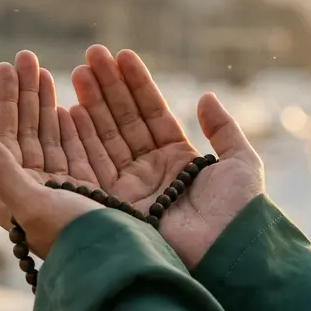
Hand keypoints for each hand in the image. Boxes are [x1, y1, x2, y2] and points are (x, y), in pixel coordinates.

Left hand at [0, 50, 101, 231]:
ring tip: (49, 72)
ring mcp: (75, 189)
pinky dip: (81, 124)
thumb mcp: (32, 207)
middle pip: (31, 133)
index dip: (6, 101)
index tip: (6, 67)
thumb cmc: (77, 240)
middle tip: (28, 57)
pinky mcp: (105, 188)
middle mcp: (45, 192)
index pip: (6, 138)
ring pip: (58, 137)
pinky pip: (87, 149)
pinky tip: (75, 105)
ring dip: (51, 104)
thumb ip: (1, 172)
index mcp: (21, 196)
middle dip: (29, 94)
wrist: (127, 268)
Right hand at [70, 46, 264, 268]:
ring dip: (91, 105)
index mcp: (180, 160)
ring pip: (106, 138)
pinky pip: (94, 165)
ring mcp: (132, 188)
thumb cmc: (239, 211)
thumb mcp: (240, 162)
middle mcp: (152, 172)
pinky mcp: (116, 205)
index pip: (152, 114)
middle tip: (91, 55)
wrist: (227, 255)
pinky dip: (82, 139)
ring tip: (78, 72)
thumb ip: (224, 128)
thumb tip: (206, 97)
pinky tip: (70, 110)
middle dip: (107, 88)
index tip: (120, 55)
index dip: (137, 84)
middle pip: (124, 122)